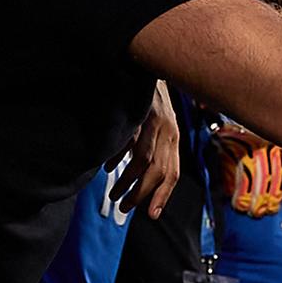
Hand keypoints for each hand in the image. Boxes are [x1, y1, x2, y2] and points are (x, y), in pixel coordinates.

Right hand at [114, 84, 177, 220]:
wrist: (144, 68)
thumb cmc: (148, 101)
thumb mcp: (157, 126)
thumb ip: (152, 148)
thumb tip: (140, 178)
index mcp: (173, 138)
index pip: (172, 173)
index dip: (163, 195)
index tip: (152, 214)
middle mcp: (168, 131)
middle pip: (158, 172)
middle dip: (142, 194)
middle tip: (126, 207)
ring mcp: (154, 122)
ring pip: (144, 161)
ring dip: (128, 182)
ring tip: (116, 194)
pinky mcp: (139, 114)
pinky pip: (129, 141)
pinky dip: (118, 157)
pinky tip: (108, 166)